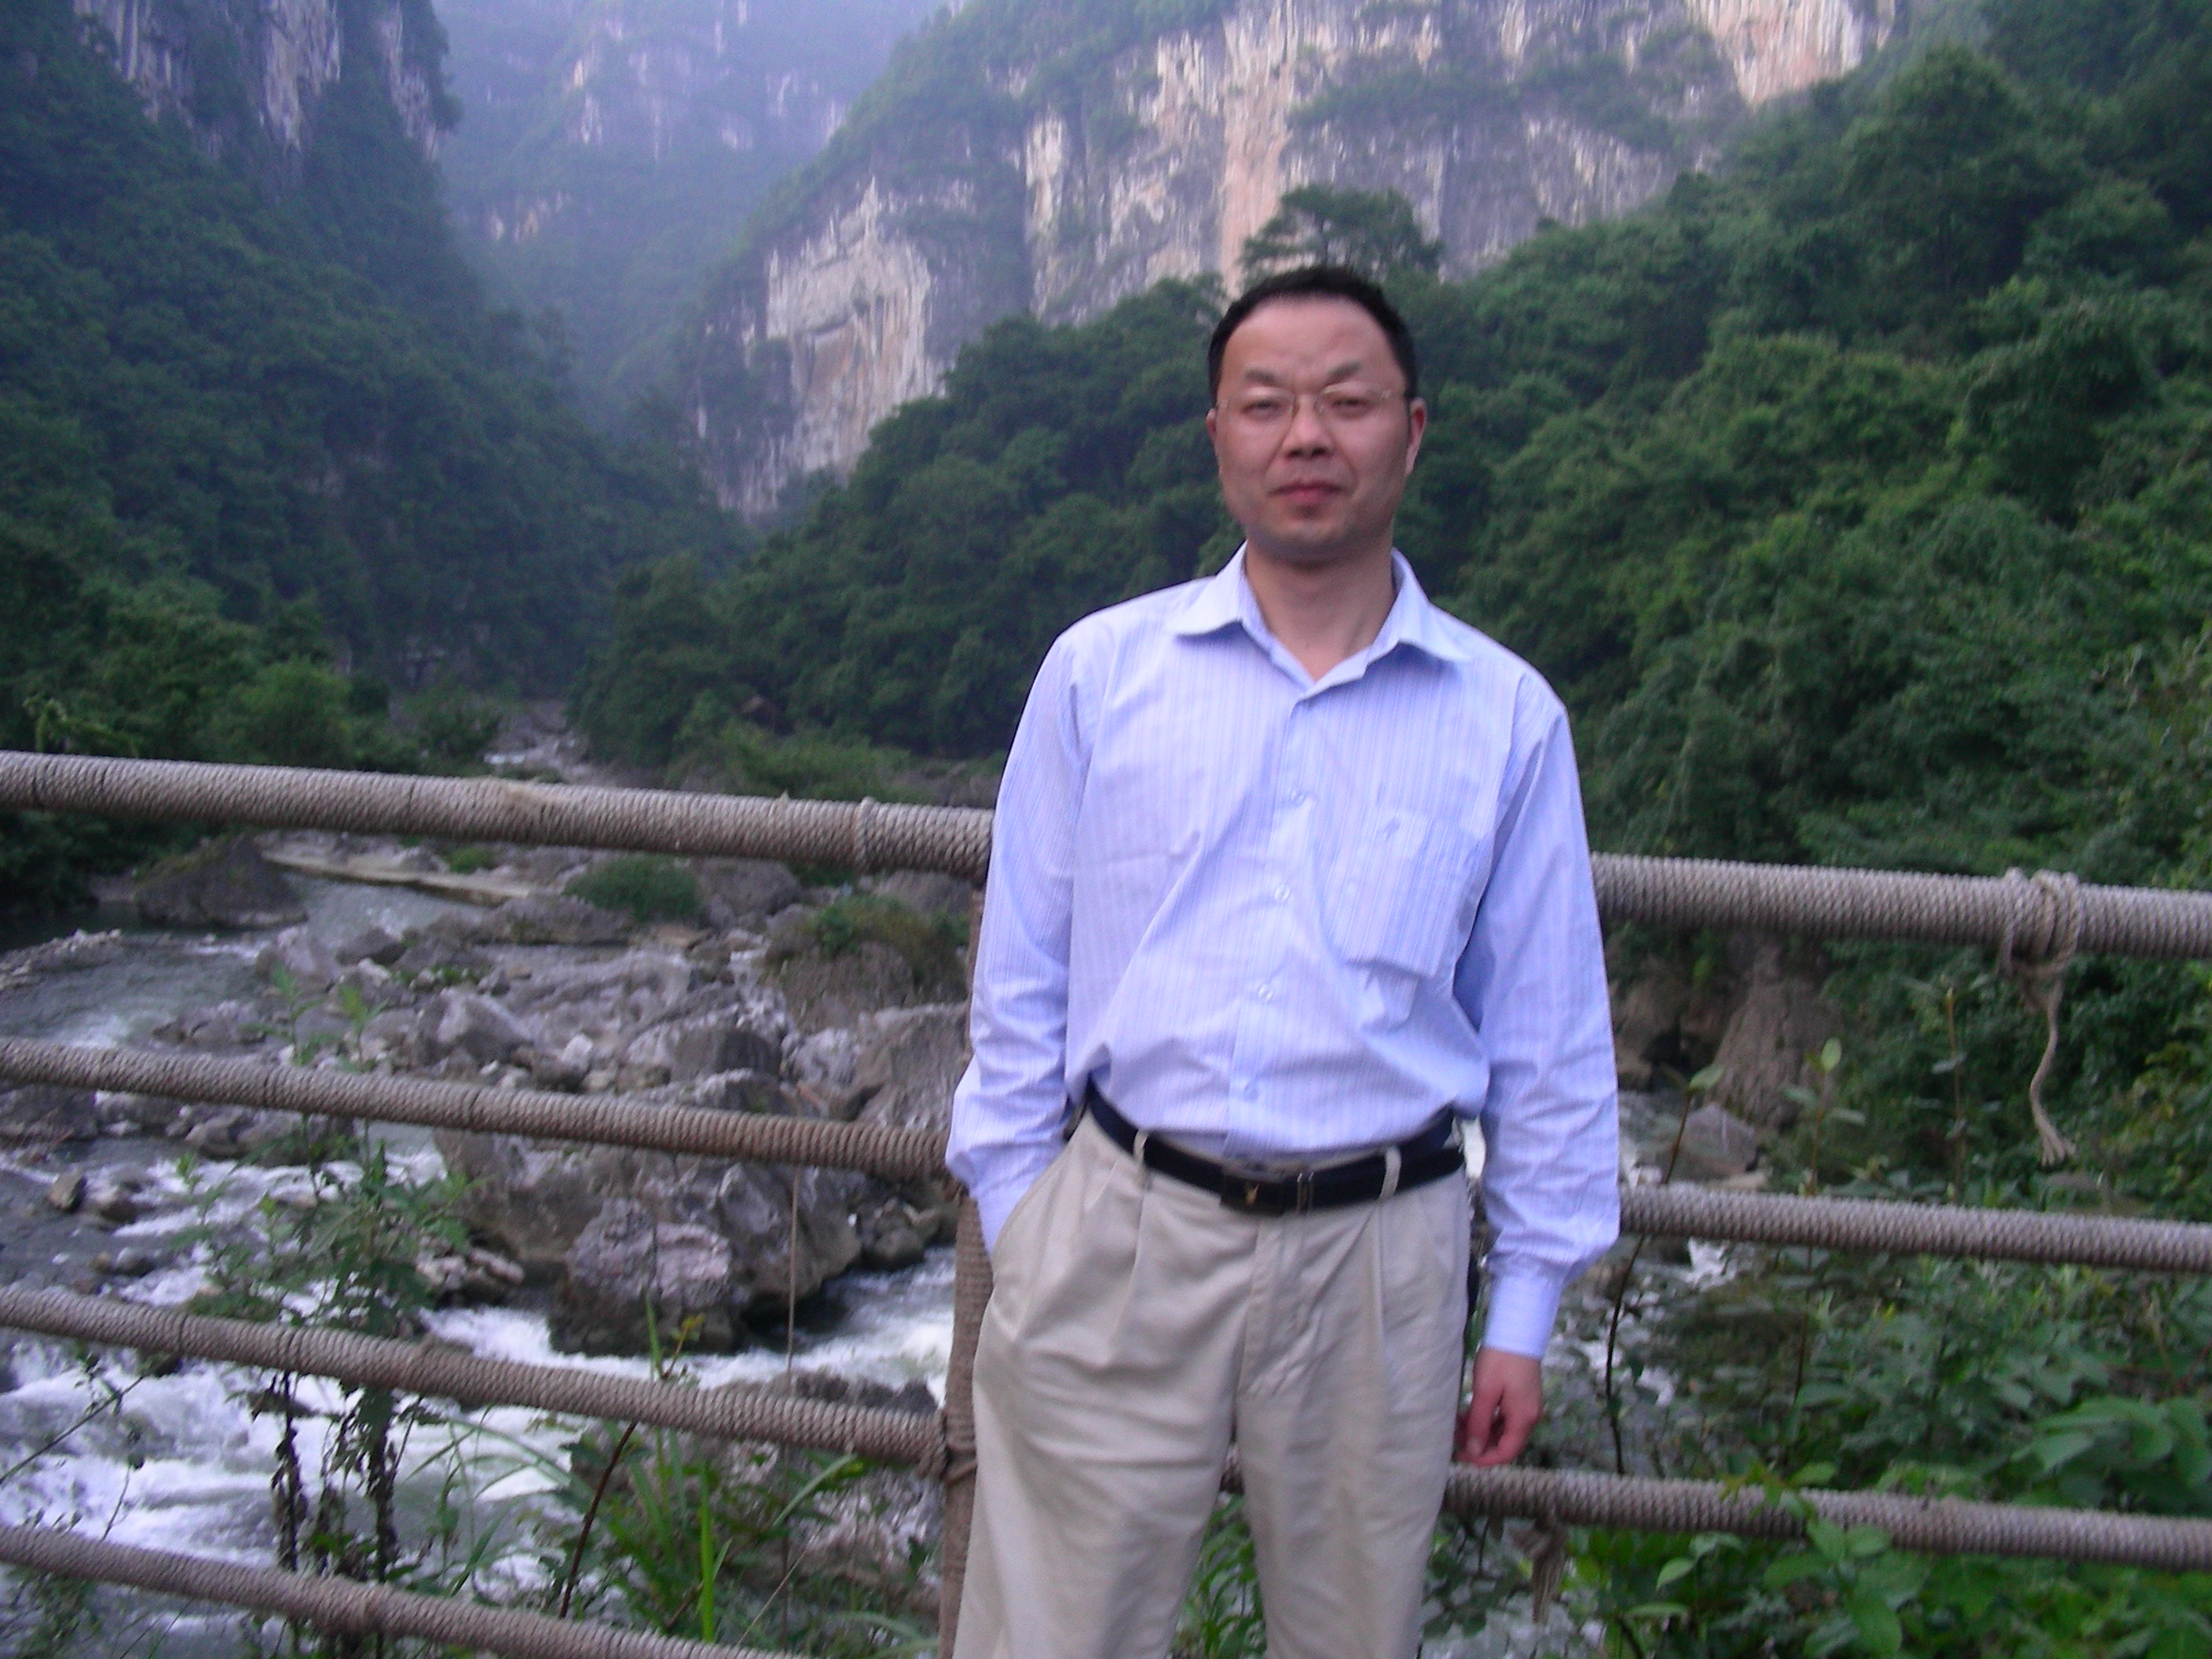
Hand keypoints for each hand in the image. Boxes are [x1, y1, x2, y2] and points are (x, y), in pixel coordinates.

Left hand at [1455, 1348, 1542, 1465]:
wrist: (1517, 1332)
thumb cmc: (1500, 1360)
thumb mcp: (1485, 1392)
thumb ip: (1478, 1424)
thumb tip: (1473, 1451)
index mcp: (1524, 1419)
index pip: (1506, 1453)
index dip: (1484, 1459)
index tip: (1462, 1456)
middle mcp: (1529, 1417)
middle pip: (1505, 1443)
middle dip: (1480, 1445)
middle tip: (1455, 1439)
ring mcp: (1527, 1407)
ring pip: (1503, 1430)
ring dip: (1482, 1431)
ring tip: (1458, 1425)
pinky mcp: (1522, 1398)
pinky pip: (1504, 1418)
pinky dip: (1488, 1420)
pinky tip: (1469, 1414)